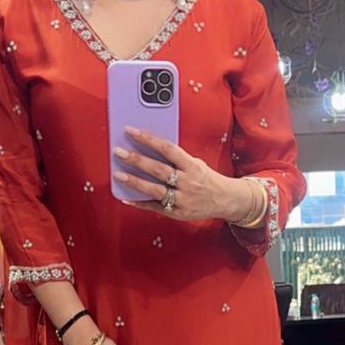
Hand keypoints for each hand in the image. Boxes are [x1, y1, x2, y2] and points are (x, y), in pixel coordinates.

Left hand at [113, 127, 251, 222]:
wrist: (226, 200)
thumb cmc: (208, 179)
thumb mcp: (197, 164)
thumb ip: (177, 159)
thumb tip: (151, 150)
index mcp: (192, 166)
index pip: (167, 149)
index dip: (148, 139)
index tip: (131, 131)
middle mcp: (187, 183)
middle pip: (158, 169)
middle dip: (136, 159)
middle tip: (119, 152)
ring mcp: (182, 200)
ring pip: (154, 190)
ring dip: (134, 182)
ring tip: (118, 174)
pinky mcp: (177, 213)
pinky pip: (155, 208)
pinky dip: (139, 203)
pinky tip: (125, 198)